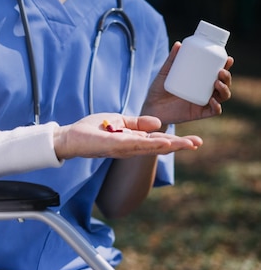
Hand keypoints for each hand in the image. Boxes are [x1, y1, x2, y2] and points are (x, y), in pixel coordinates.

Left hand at [53, 113, 202, 159]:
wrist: (70, 137)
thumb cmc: (92, 130)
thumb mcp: (119, 122)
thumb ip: (138, 123)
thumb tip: (158, 123)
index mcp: (133, 141)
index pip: (158, 142)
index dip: (176, 142)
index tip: (195, 141)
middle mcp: (130, 147)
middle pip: (158, 147)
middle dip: (178, 146)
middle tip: (198, 144)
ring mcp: (122, 148)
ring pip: (149, 147)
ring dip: (168, 145)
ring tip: (186, 144)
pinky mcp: (112, 145)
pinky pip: (133, 144)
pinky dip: (148, 143)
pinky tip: (162, 142)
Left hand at [141, 42, 233, 125]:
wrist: (150, 107)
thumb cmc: (158, 89)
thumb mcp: (165, 73)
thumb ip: (171, 60)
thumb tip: (178, 44)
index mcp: (200, 81)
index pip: (217, 72)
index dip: (226, 66)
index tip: (228, 59)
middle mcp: (205, 91)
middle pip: (224, 84)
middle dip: (227, 77)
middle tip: (220, 71)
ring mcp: (203, 102)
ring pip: (222, 96)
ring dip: (224, 89)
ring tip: (216, 83)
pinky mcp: (198, 113)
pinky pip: (213, 111)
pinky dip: (216, 106)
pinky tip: (213, 100)